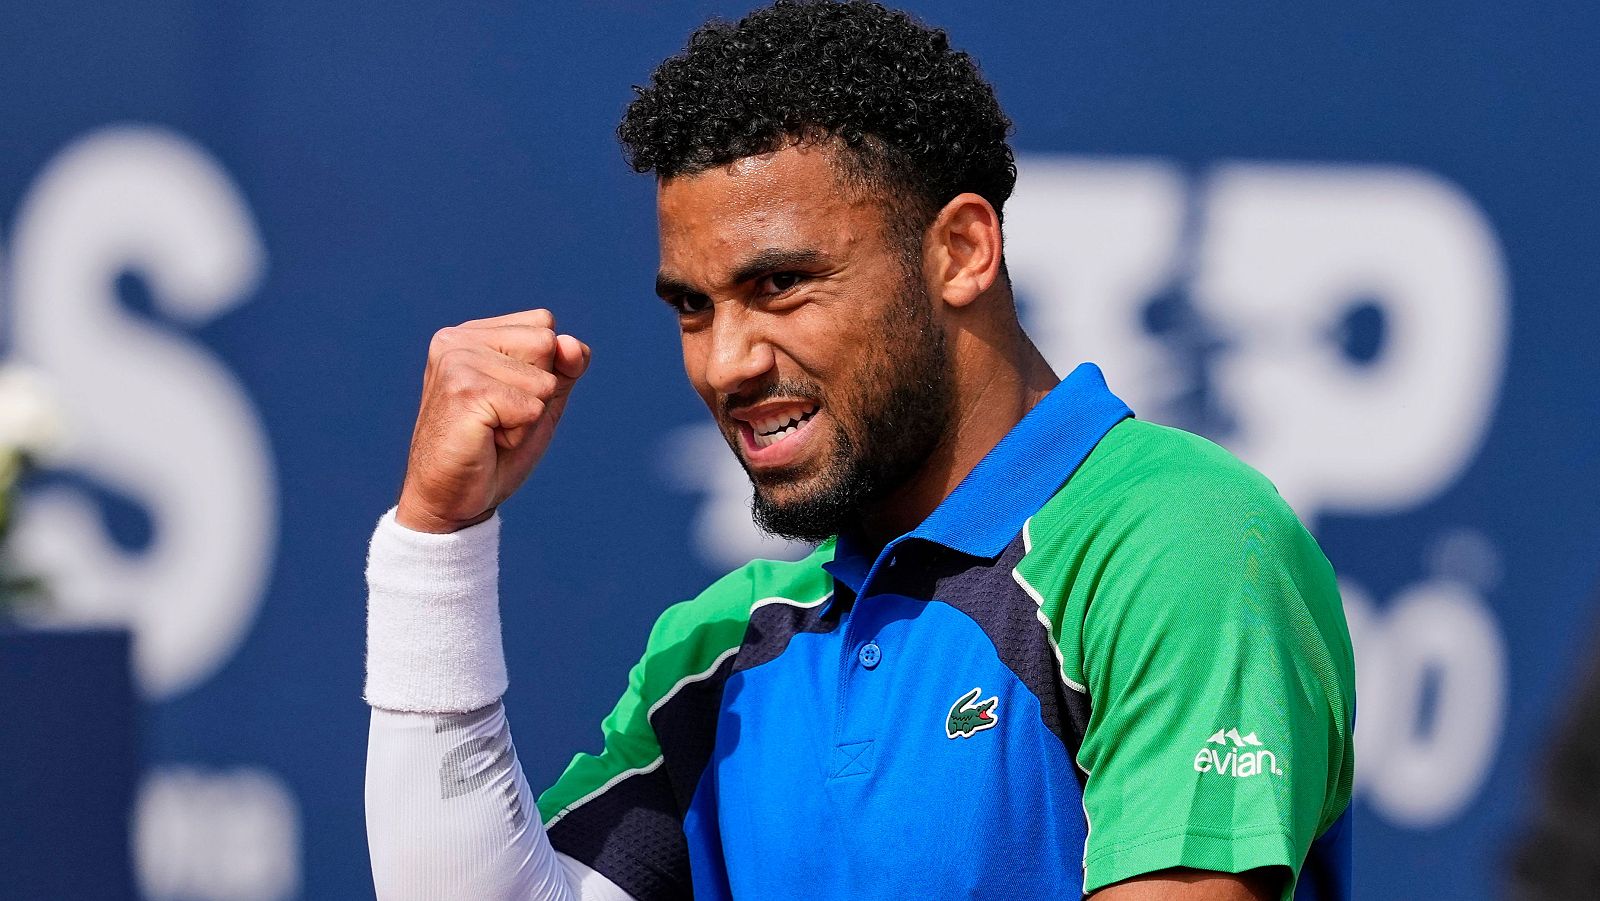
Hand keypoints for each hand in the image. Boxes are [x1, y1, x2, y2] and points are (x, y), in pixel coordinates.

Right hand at [395, 309, 590, 532]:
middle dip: (538, 391)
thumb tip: (572, 344)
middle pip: (546, 343)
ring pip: (543, 380)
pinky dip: (519, 434)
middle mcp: (457, 339)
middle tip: (500, 419)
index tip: (507, 400)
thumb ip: (564, 367)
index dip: (543, 370)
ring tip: (491, 430)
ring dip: (528, 416)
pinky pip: (532, 408)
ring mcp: (457, 361)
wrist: (451, 501)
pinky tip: (486, 441)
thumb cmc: (494, 452)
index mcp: (471, 334)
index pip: (543, 325)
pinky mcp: (463, 391)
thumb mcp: (541, 401)